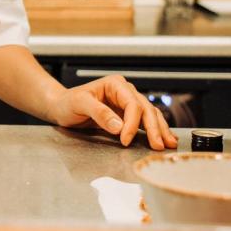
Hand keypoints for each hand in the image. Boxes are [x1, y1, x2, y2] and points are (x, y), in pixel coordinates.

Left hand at [47, 75, 178, 150]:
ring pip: (150, 115)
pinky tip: (164, 138)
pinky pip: (145, 122)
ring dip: (160, 129)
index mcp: (115, 84)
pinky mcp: (127, 115)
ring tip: (169, 143)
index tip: (125, 140)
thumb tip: (118, 126)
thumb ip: (99, 113)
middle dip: (154, 128)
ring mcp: (127, 103)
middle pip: (146, 109)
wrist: (61, 107)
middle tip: (159, 145)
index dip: (132, 123)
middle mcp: (124, 92)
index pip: (132, 104)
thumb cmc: (67, 103)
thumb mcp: (79, 104)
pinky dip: (155, 130)